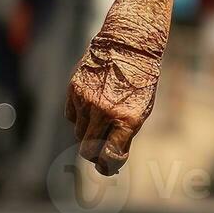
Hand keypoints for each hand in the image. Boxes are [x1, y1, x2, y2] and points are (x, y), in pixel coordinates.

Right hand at [65, 16, 165, 175]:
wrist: (129, 45)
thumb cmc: (140, 81)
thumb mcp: (142, 108)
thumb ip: (125, 133)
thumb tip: (109, 159)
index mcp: (127, 119)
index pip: (110, 156)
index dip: (108, 166)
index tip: (110, 166)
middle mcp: (105, 112)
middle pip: (88, 150)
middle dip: (94, 156)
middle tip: (100, 156)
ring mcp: (87, 102)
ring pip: (78, 133)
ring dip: (88, 134)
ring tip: (101, 123)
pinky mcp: (73, 91)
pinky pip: (71, 116)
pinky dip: (79, 118)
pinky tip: (91, 108)